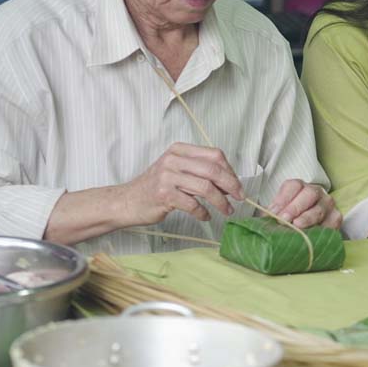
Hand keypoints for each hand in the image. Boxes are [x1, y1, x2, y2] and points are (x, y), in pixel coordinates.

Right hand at [121, 143, 243, 223]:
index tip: (237, 184)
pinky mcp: (163, 195)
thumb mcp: (177, 170)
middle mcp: (173, 160)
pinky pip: (193, 204)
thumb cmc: (156, 187)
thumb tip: (230, 182)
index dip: (230, 170)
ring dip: (221, 202)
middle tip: (239, 197)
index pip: (215, 155)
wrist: (127, 202)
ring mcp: (167, 177)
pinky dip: (203, 213)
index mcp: (180, 150)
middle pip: (213, 170)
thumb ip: (200, 171)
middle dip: (231, 185)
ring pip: (206, 188)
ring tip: (226, 210)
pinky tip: (205, 216)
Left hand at [267, 180, 342, 229]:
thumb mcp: (277, 215)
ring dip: (308, 218)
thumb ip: (270, 215)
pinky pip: (332, 222)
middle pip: (309, 193)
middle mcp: (316, 192)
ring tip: (297, 226)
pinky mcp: (336, 218)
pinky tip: (312, 234)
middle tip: (284, 219)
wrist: (308, 231)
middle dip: (295, 207)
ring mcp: (327, 204)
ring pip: (320, 208)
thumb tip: (262, 220)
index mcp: (299, 188)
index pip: (293, 186)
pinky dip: (322, 228)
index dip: (282, 199)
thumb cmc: (289, 221)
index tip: (273, 212)